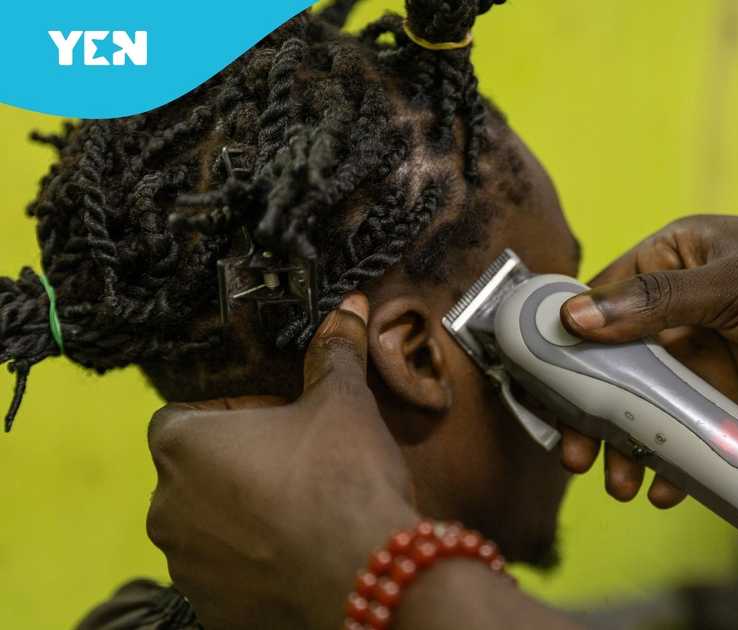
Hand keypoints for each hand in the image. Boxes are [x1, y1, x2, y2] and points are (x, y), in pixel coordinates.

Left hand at [146, 293, 418, 629]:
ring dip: (244, 516)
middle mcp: (166, 508)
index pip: (183, 415)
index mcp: (182, 447)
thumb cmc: (342, 480)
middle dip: (240, 465)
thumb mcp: (343, 402)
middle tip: (299, 463)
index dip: (233, 411)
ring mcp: (186, 565)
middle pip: (195, 473)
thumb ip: (334, 352)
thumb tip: (349, 306)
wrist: (366, 573)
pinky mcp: (212, 609)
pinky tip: (301, 554)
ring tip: (304, 512)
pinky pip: (226, 576)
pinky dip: (254, 565)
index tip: (280, 418)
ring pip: (208, 527)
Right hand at [557, 215, 737, 506]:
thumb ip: (655, 304)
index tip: (542, 385)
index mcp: (674, 255)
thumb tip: (575, 319)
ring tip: (621, 481)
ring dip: (630, 441)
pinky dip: (673, 454)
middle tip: (575, 452)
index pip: (603, 297)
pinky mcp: (730, 391)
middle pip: (616, 359)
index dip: (568, 340)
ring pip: (647, 400)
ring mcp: (705, 349)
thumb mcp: (732, 286)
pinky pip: (686, 425)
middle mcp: (680, 303)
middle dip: (593, 408)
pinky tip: (666, 485)